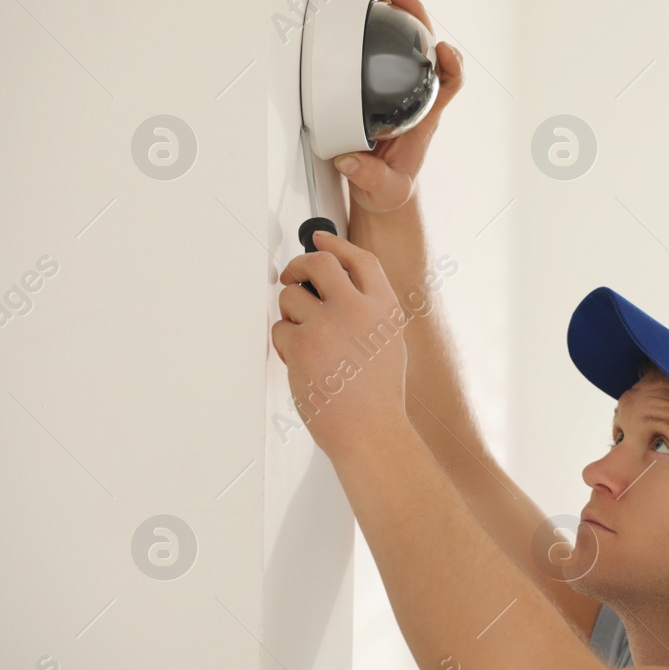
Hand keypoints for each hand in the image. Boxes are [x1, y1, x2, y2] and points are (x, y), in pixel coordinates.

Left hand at [271, 230, 411, 456]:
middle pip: (318, 264)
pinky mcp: (302, 344)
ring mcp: (328, 324)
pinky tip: (303, 364)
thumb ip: (367, 309)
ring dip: (291, 316)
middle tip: (291, 277)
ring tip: (307, 343)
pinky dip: (285, 345)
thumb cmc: (377, 395)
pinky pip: (280, 329)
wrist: (369, 430)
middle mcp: (358, 309)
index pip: (358, 260)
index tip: (320, 239)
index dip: (335, 245)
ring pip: (291, 298)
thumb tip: (337, 285)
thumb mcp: (388, 341)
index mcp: (384, 307)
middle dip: (298, 266)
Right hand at [335, 0, 465, 213]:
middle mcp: (415, 95)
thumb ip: (371, 177)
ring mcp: (397, 88)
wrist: (378, 189)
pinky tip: (358, 11)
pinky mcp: (377, 86)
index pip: (451, 83)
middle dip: (415, 17)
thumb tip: (352, 160)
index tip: (442, 48)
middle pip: (427, 48)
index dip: (453, 63)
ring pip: (405, 42)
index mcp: (424, 117)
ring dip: (393, 12)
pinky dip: (373, 26)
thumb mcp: (384, 189)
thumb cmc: (389, 187)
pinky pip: (380, 49)